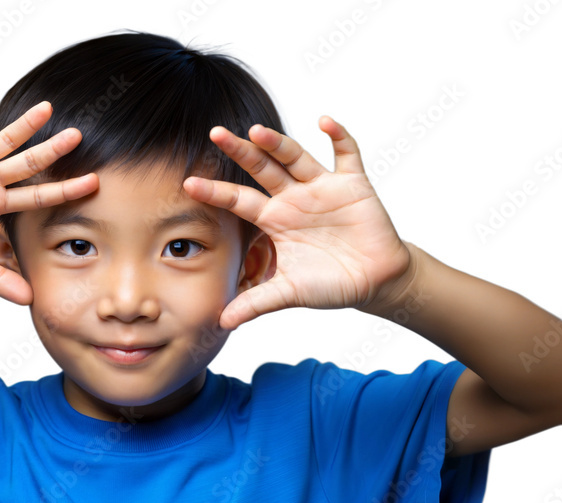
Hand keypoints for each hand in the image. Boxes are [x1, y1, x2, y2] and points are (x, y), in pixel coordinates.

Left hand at [183, 117, 410, 329]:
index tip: (188, 183)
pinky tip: (325, 121)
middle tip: (216, 134)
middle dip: (240, 152)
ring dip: (279, 144)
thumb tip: (221, 323)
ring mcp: (322, 188)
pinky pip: (346, 154)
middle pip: (262, 169)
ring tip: (258, 131)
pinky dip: (339, 137)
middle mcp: (294, 198)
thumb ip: (256, 303)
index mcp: (274, 219)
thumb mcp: (289, 293)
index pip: (238, 201)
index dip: (215, 192)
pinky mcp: (353, 184)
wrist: (374, 281)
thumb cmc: (329, 283)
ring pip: (296, 158)